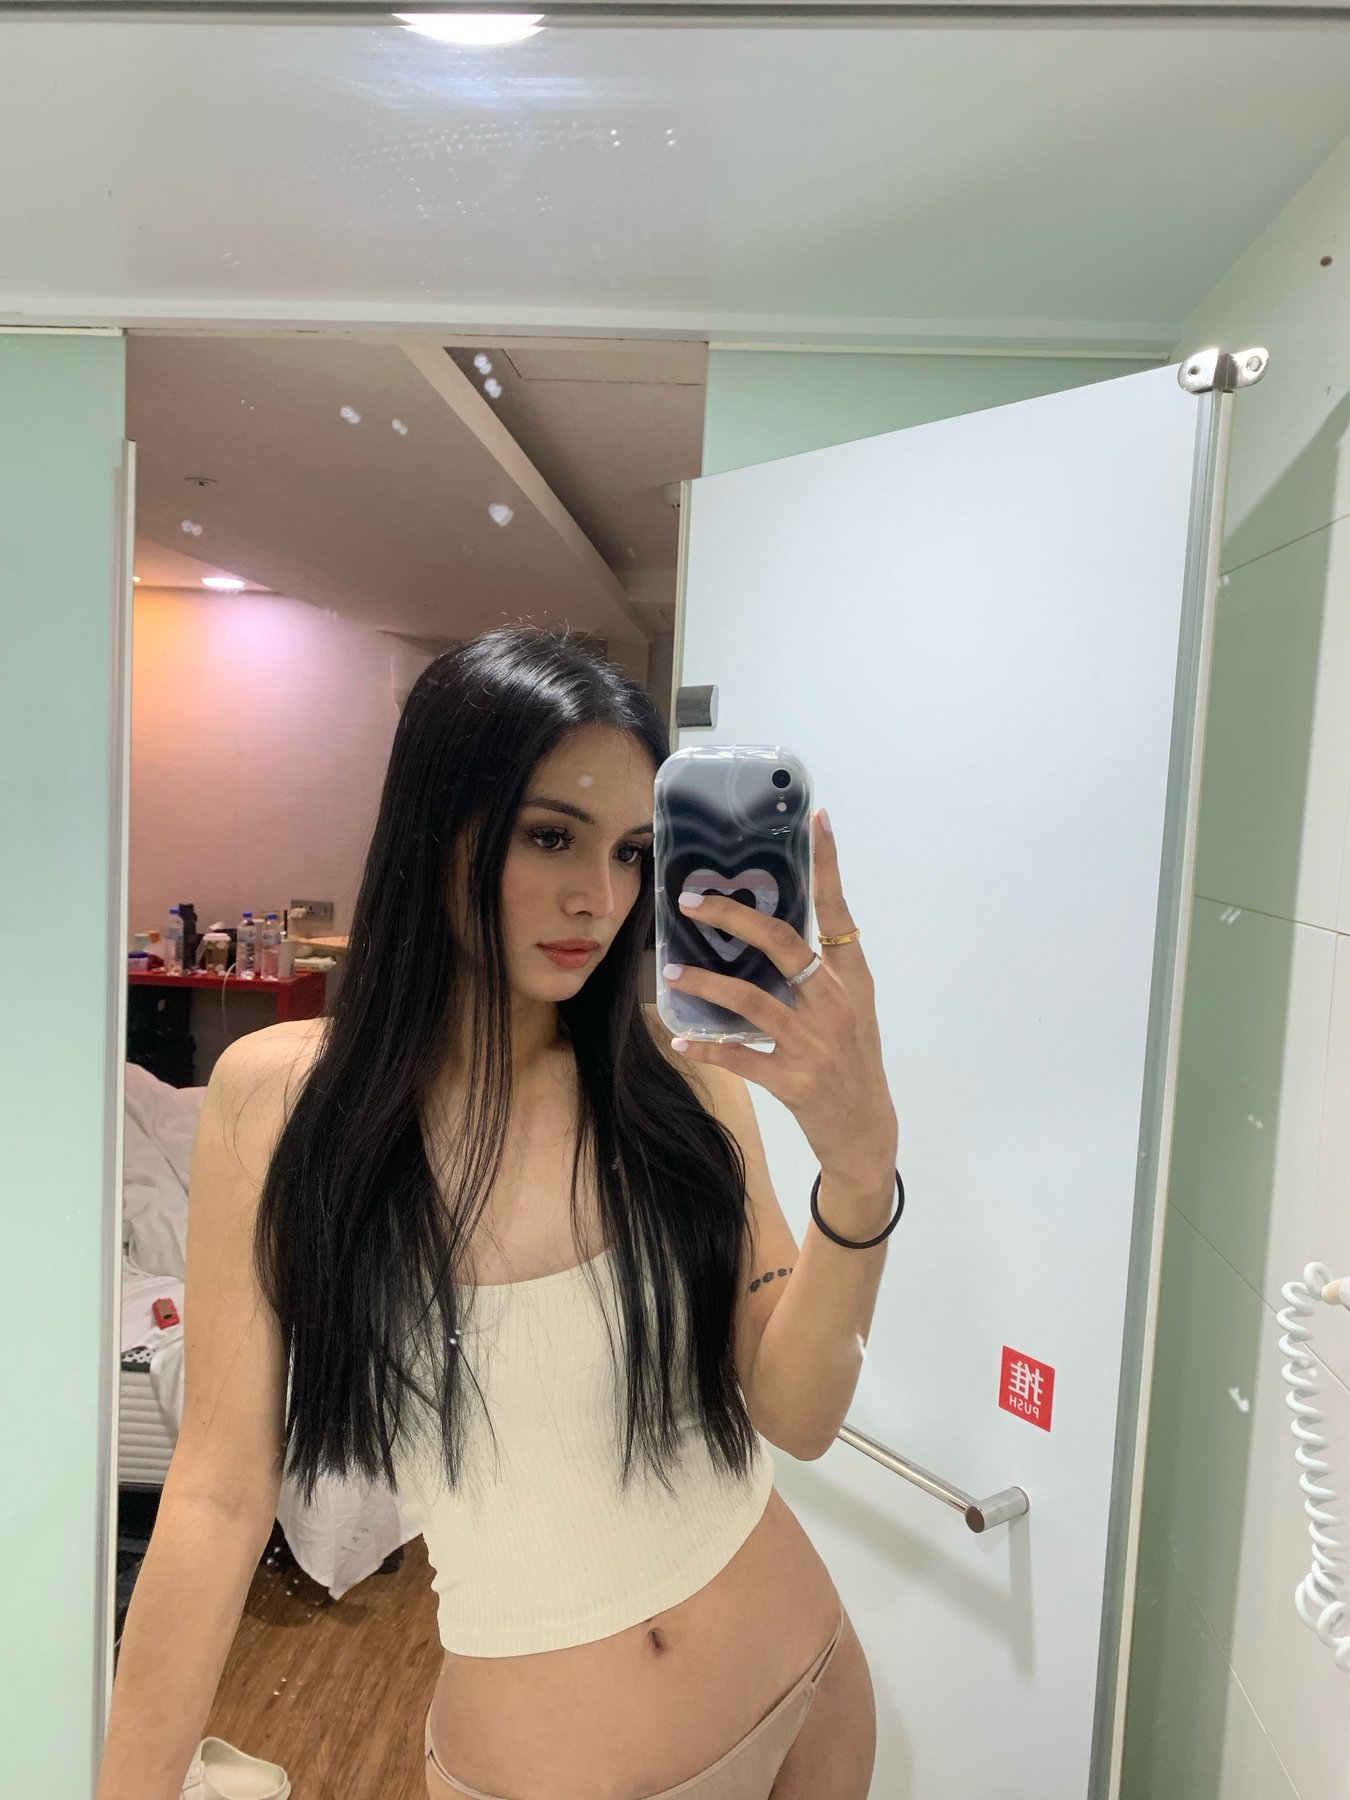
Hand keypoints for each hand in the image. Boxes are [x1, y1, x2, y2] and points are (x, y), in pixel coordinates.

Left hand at [664, 809, 897, 1186]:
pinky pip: (740, 1057)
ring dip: (705, 984)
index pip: (839, 911)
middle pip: (782, 944)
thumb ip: (820, 973)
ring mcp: (815, 1043)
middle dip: (734, 918)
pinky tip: (681, 1042)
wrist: (867, 1132)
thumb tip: (767, 933)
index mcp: (852, 980)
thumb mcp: (851, 1010)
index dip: (828, 865)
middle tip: (693, 901)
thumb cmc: (854, 1062)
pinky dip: (708, 1048)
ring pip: (751, 1000)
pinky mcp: (794, 1081)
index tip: (817, 819)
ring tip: (671, 974)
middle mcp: (835, 1004)